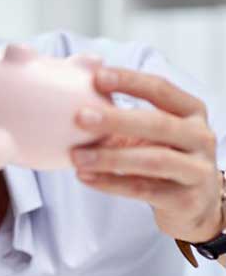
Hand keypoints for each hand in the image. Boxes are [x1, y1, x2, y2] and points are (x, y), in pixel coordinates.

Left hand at [71, 67, 222, 242]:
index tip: (97, 77)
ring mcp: (197, 169)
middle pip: (157, 124)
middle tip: (79, 117)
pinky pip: (144, 190)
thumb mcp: (148, 132)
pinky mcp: (185, 200)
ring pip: (152, 160)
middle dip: (116, 120)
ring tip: (76, 157)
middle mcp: (200, 136)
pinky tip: (85, 177)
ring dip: (110, 158)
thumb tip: (81, 71)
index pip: (161, 89)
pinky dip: (111, 183)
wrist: (193, 205)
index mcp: (191, 111)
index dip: (130, 81)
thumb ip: (119, 110)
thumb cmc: (162, 157)